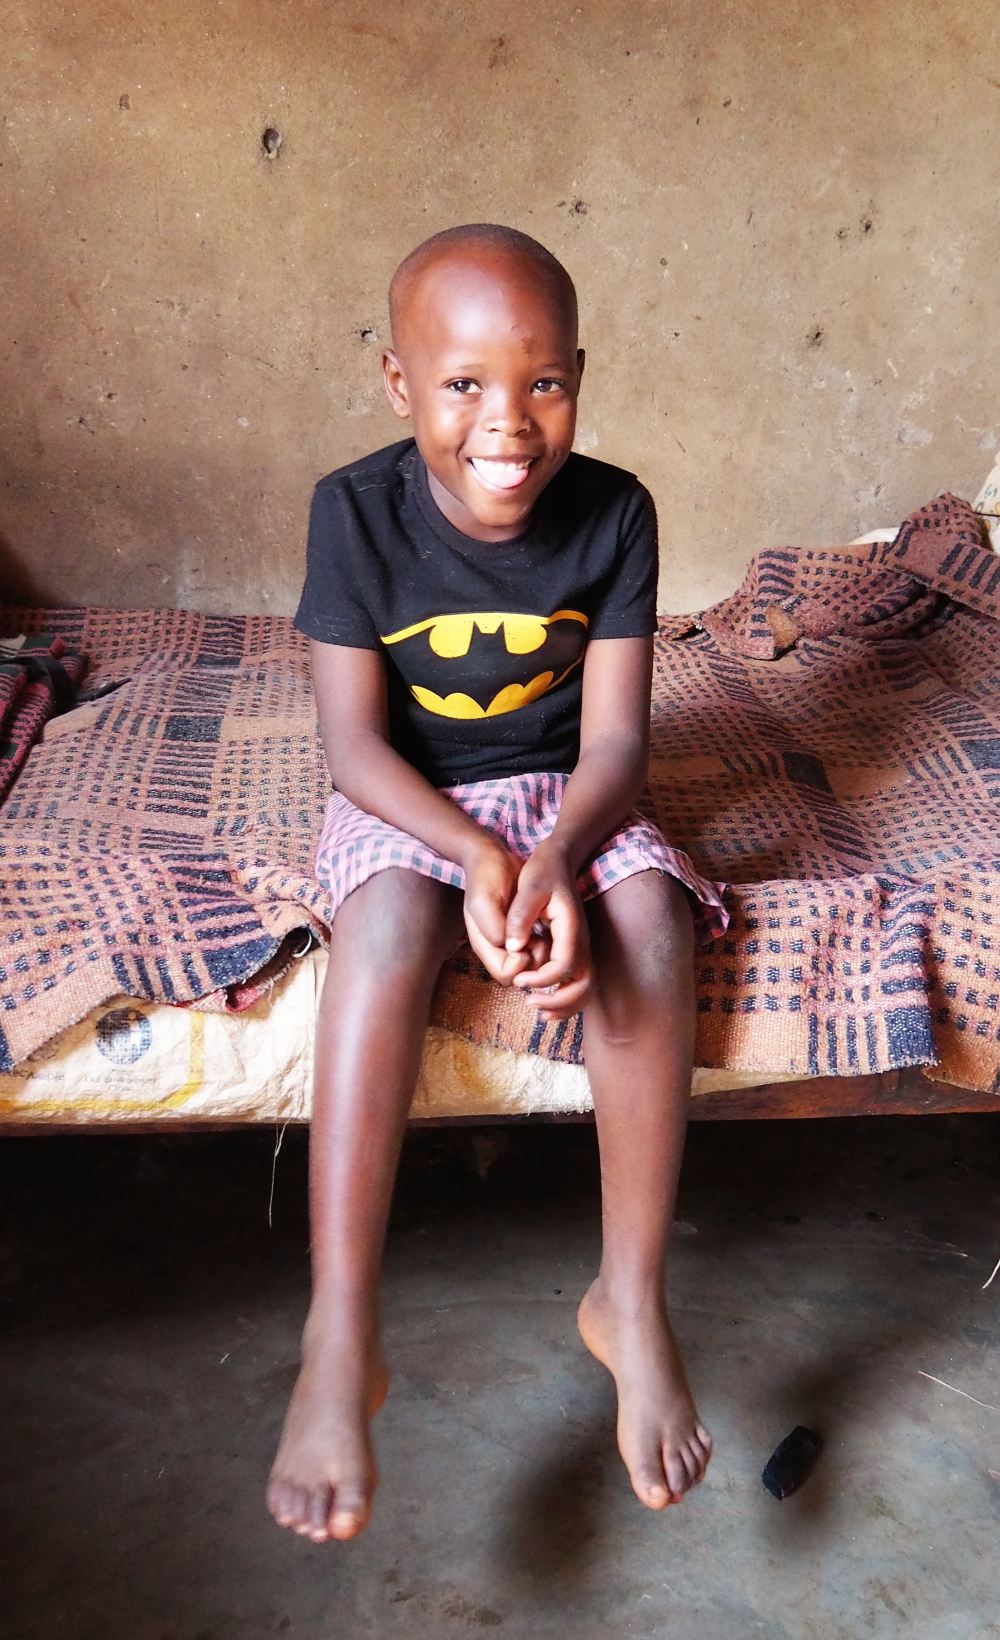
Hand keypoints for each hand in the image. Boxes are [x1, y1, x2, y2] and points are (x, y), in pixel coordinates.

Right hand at [462, 840, 537, 986]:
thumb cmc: (485, 877)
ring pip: (533, 965)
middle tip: (537, 938)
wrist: (492, 859)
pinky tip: (543, 925)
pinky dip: (545, 943)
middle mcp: (498, 949)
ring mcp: (511, 943)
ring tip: (540, 931)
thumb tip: (511, 948)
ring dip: (542, 953)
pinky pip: (539, 951)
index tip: (525, 945)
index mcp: (485, 945)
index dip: (520, 966)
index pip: (506, 975)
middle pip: (521, 975)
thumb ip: (493, 926)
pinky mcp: (523, 934)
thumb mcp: (483, 899)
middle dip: (534, 962)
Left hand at [505, 841, 591, 1019]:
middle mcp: (581, 941)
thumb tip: (513, 947)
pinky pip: (576, 981)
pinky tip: (541, 998)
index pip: (565, 966)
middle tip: (531, 1004)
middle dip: (560, 1001)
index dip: (543, 979)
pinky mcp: (573, 948)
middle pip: (584, 985)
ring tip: (538, 1009)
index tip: (519, 980)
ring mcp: (580, 946)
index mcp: (571, 928)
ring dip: (565, 1005)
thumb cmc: (543, 870)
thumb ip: (521, 916)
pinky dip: (564, 996)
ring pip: (585, 988)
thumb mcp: (529, 886)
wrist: (559, 858)